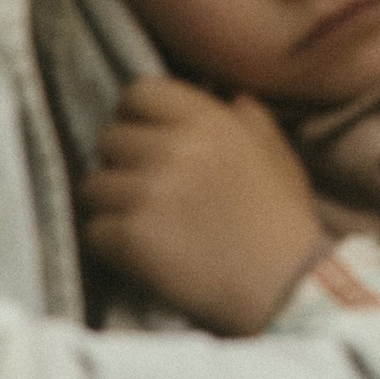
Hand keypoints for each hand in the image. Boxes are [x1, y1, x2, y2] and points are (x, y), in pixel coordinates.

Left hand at [80, 76, 322, 333]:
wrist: (286, 287)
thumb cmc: (284, 223)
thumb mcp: (277, 157)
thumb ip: (251, 121)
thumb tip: (231, 99)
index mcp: (208, 121)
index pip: (138, 92)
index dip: (135, 116)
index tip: (145, 138)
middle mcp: (173, 147)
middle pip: (109, 139)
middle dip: (122, 164)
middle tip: (145, 190)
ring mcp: (149, 191)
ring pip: (93, 186)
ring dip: (111, 205)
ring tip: (139, 224)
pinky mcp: (132, 235)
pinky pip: (93, 230)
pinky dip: (109, 244)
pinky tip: (137, 253)